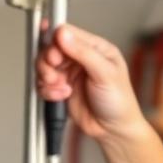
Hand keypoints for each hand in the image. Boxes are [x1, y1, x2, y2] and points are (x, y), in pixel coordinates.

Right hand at [36, 24, 145, 141]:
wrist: (113, 129)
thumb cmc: (119, 101)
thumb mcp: (105, 73)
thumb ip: (84, 53)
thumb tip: (64, 35)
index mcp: (96, 48)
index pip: (68, 33)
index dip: (56, 41)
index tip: (55, 55)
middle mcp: (81, 58)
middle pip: (51, 48)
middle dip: (49, 61)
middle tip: (55, 73)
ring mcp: (70, 73)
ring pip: (44, 65)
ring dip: (47, 77)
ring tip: (60, 87)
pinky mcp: (61, 88)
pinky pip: (43, 83)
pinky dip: (47, 90)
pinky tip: (61, 96)